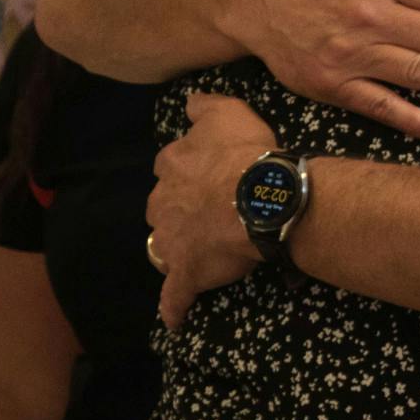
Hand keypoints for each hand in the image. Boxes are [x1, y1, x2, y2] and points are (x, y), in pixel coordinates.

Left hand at [149, 94, 274, 328]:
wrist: (257, 198)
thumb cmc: (246, 153)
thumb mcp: (228, 111)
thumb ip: (204, 105)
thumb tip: (188, 102)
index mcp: (173, 165)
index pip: (170, 165)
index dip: (188, 169)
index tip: (207, 172)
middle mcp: (163, 202)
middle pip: (163, 206)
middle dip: (178, 209)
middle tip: (208, 211)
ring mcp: (172, 241)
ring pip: (164, 247)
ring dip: (175, 249)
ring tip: (198, 251)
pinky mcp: (186, 274)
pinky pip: (175, 296)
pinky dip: (174, 307)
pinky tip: (175, 317)